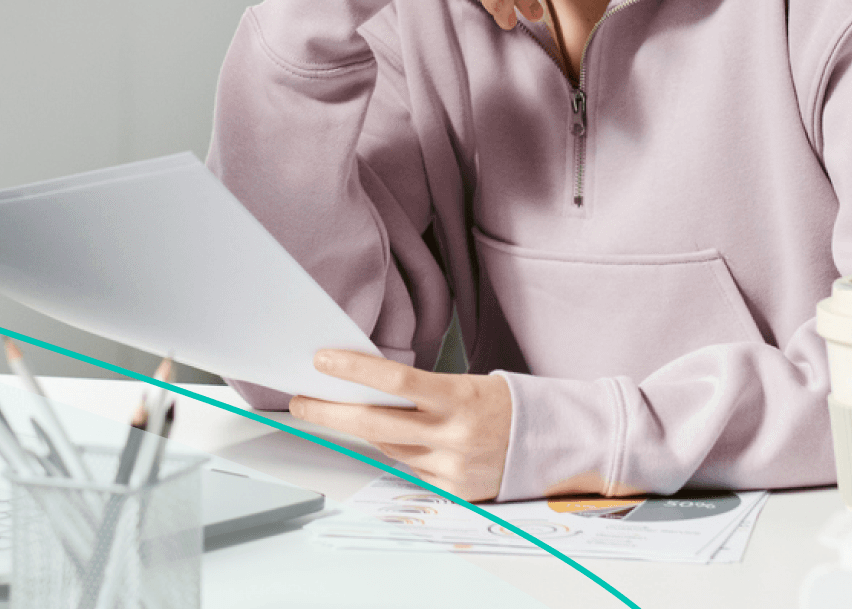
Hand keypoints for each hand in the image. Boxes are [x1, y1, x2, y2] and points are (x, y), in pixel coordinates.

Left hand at [288, 349, 511, 502]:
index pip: (397, 380)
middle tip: (300, 400)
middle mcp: (454, 435)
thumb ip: (420, 392)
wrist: (551, 444)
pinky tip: (387, 440)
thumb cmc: (503, 405)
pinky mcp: (454, 491)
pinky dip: (395, 454)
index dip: (355, 369)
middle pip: (376, 423)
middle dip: (331, 411)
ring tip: (338, 413)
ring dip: (361, 432)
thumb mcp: (465, 385)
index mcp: (460, 397)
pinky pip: (409, 471)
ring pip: (388, 448)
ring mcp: (452, 466)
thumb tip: (366, 389)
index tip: (322, 360)